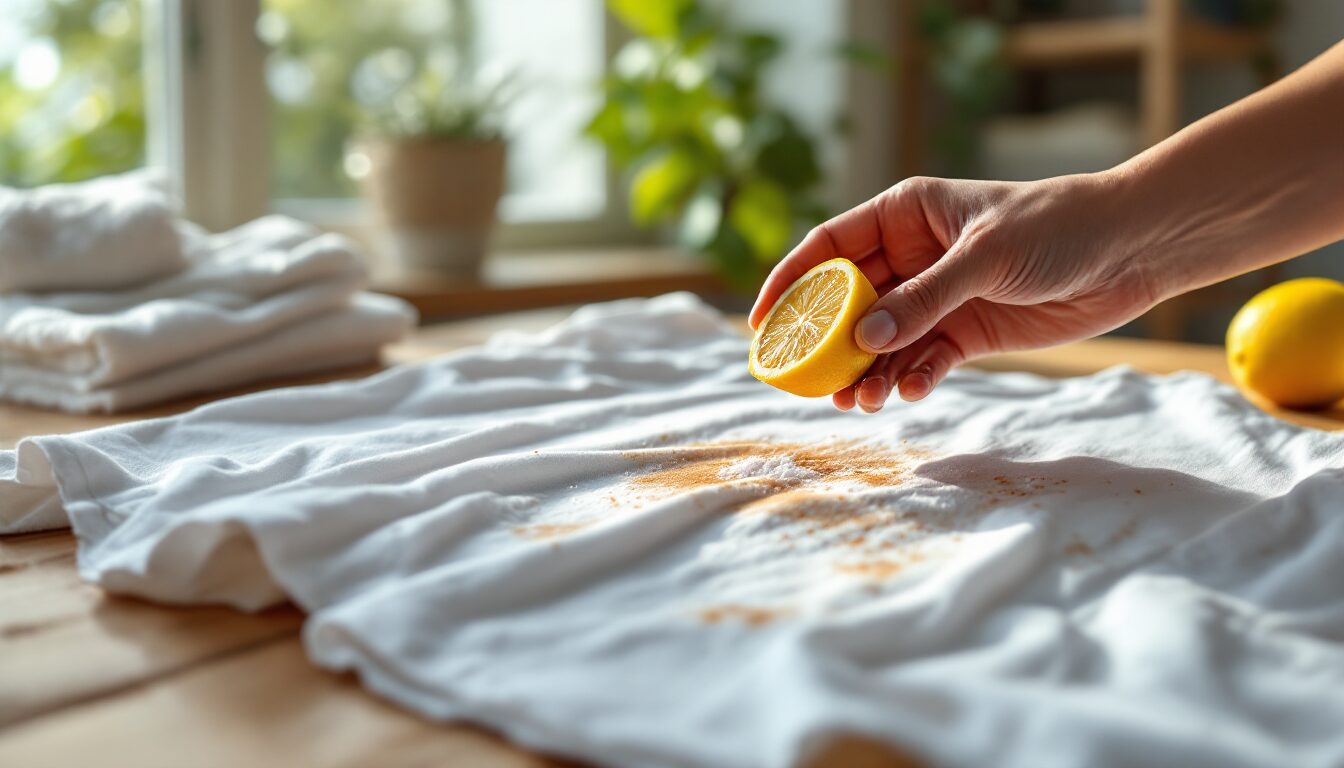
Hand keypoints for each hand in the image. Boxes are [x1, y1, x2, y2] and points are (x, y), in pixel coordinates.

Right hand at [749, 173, 1161, 412]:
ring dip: (869, 371)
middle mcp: (912, 256)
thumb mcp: (984, 257)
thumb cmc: (1058, 227)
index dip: (788, 284)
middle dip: (828, 343)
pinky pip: (923, 359)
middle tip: (811, 382)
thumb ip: (924, 299)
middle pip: (848, 303)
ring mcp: (937, 296)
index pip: (828, 248)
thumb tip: (863, 339)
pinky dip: (912, 378)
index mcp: (903, 214)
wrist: (1130, 248)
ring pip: (882, 340)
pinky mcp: (966, 330)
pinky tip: (911, 392)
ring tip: (860, 401)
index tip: (760, 325)